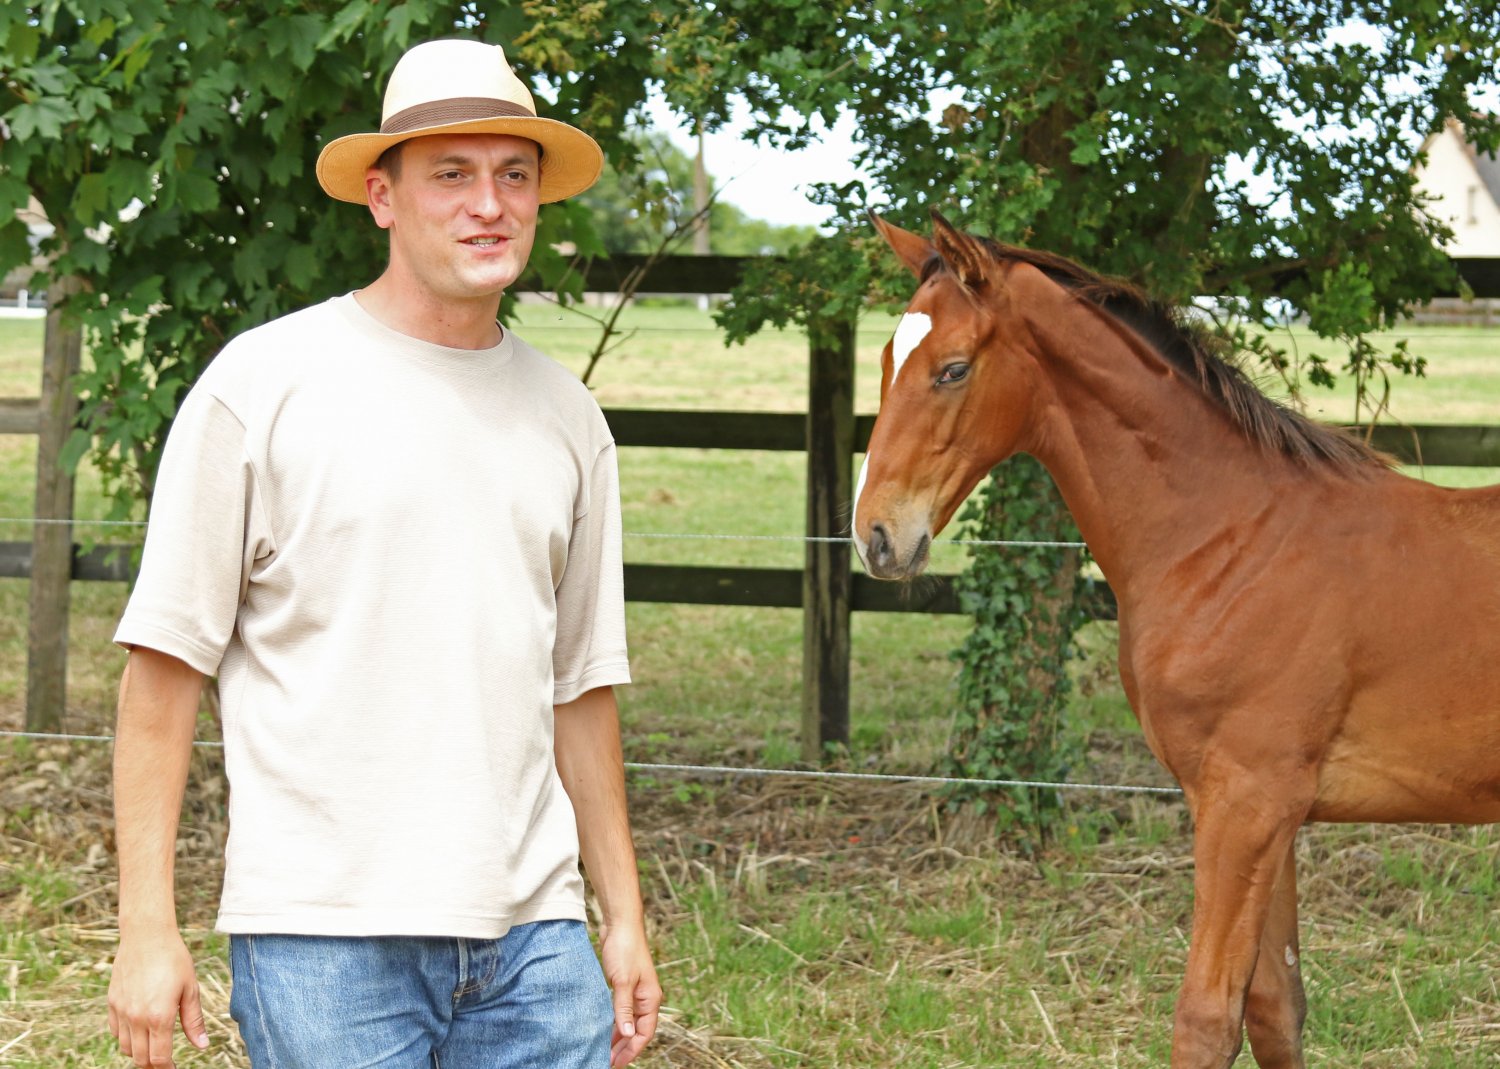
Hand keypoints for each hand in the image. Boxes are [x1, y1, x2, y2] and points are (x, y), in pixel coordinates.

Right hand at [107, 929, 208, 1067]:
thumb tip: (202, 1045)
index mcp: (159, 1017)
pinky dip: (126, 1037)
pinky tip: (139, 1030)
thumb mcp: (190, 988)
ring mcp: (121, 1011)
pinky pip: (115, 1032)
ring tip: (154, 1046)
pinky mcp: (112, 1003)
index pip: (159, 1058)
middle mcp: (136, 1018)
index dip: (168, 1068)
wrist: (146, 935)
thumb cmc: (174, 959)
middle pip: (140, 1058)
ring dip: (139, 1052)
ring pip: (125, 1048)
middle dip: (153, 1064)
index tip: (174, 1068)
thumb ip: (194, 1020)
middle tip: (166, 1061)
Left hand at [599, 921, 660, 1066]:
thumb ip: (623, 1009)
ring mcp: (636, 992)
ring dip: (617, 1037)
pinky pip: (620, 1011)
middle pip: (637, 1031)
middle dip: (623, 1048)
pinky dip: (613, 1022)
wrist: (621, 923)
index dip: (631, 1051)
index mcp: (650, 999)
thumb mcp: (622, 981)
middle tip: (606, 1061)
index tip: (615, 1063)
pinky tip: (602, 1029)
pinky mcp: (624, 985)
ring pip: (628, 1022)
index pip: (644, 1033)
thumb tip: (626, 1033)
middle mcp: (645, 998)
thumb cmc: (625, 949)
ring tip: (602, 1050)